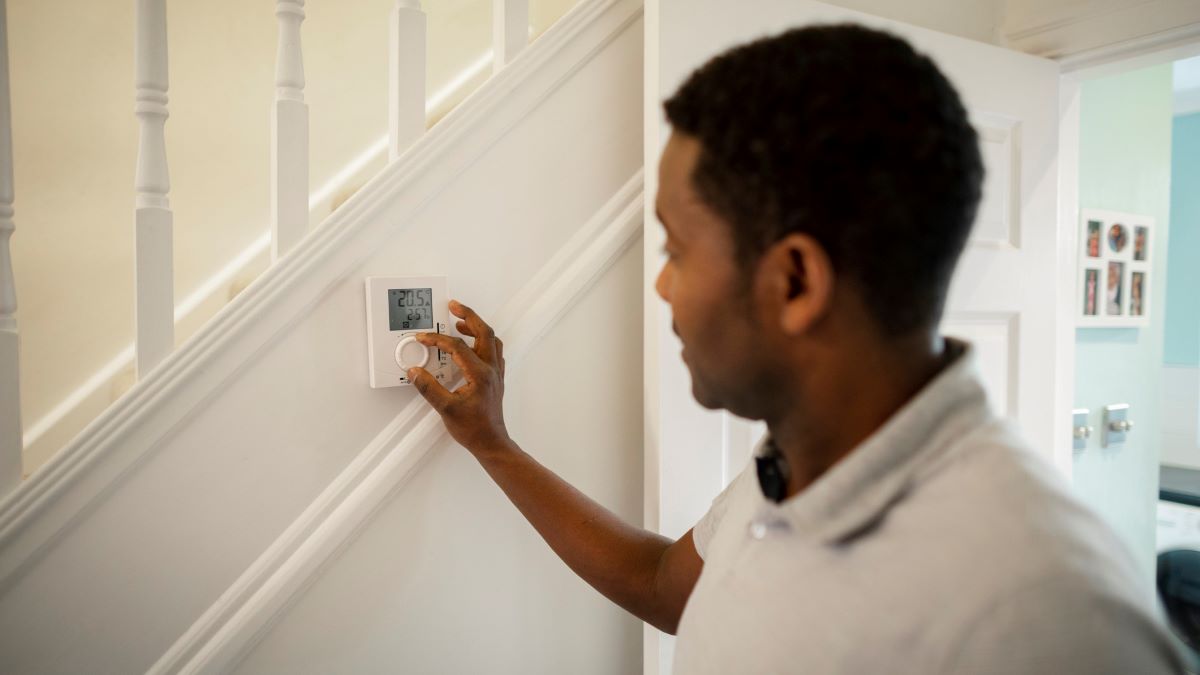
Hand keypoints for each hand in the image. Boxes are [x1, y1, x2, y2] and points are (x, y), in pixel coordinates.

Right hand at [408, 300, 511, 455]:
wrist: (491, 442)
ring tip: (460, 322)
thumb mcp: (445, 409)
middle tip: (454, 306)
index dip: (438, 340)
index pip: (458, 347)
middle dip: (468, 316)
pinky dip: (483, 340)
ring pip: (491, 340)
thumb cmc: (473, 429)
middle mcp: (491, 369)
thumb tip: (414, 372)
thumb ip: (428, 388)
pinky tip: (472, 343)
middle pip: (484, 332)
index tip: (424, 339)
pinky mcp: (495, 378)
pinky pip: (493, 350)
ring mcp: (496, 373)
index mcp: (480, 374)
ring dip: (477, 327)